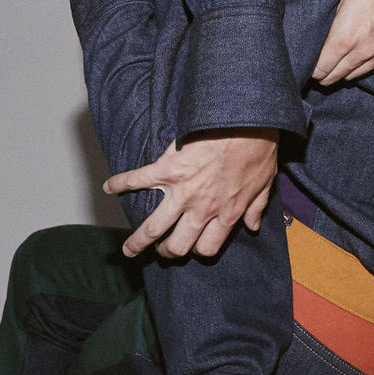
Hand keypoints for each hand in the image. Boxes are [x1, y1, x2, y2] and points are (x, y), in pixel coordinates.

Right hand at [103, 130, 278, 257]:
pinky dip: (120, 183)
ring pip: (154, 227)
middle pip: (177, 245)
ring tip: (128, 249)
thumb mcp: (265, 183)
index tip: (193, 249)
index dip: (198, 251)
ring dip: (138, 241)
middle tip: (161, 252)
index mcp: (226, 213)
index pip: (207, 248)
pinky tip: (108, 187)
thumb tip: (251, 226)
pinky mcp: (168, 168)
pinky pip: (139, 180)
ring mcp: (182, 190)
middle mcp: (201, 208)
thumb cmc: (259, 149)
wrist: (246, 121)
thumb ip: (256, 208)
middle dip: (167, 253)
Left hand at [311, 0, 373, 84]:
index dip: (310, 68)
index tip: (306, 62)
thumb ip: (330, 15)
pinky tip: (357, 51)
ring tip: (336, 59)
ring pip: (354, 76)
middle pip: (335, 77)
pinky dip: (361, 64)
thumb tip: (317, 31)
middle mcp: (363, 51)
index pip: (320, 69)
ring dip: (342, 70)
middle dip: (323, 73)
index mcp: (345, 36)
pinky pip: (373, 67)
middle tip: (317, 64)